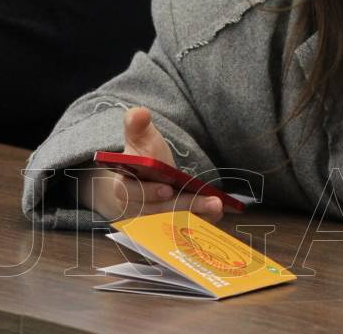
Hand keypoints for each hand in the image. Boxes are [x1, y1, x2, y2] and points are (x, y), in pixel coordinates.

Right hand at [80, 107, 223, 222]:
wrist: (148, 177)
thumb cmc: (144, 155)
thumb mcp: (141, 137)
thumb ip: (137, 125)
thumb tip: (138, 113)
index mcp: (123, 186)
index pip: (131, 193)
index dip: (149, 192)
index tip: (167, 189)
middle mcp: (136, 210)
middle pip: (159, 212)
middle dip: (186, 206)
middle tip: (212, 202)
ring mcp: (153, 222)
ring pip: (174, 223)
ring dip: (197, 217)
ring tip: (218, 207)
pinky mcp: (168, 229)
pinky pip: (183, 230)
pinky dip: (201, 223)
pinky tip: (217, 215)